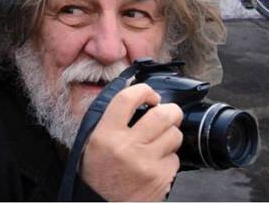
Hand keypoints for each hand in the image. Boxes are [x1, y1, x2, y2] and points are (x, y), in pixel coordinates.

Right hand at [80, 83, 182, 201]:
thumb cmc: (97, 170)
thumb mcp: (92, 140)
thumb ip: (110, 118)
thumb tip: (133, 97)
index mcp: (106, 133)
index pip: (127, 99)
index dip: (143, 90)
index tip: (149, 94)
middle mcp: (128, 147)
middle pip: (161, 115)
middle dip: (170, 109)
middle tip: (168, 111)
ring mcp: (147, 164)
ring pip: (174, 135)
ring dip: (171, 133)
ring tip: (162, 137)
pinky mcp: (161, 179)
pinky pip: (175, 158)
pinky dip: (170, 156)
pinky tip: (158, 160)